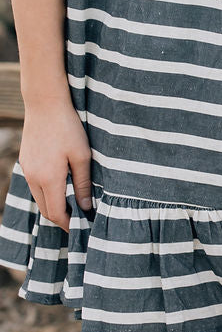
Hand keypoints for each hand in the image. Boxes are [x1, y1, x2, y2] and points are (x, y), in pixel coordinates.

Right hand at [18, 102, 91, 233]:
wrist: (45, 104)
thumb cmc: (68, 128)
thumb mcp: (82, 156)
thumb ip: (83, 184)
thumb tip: (86, 207)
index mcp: (49, 179)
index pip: (56, 213)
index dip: (68, 224)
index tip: (83, 227)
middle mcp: (34, 178)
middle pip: (46, 210)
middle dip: (62, 218)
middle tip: (80, 220)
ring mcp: (27, 170)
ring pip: (40, 199)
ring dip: (54, 206)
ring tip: (73, 205)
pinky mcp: (26, 163)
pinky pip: (36, 187)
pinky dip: (47, 194)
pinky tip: (62, 188)